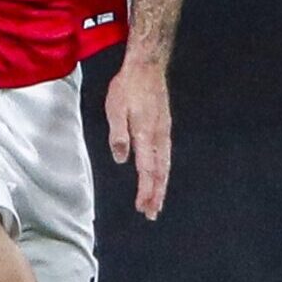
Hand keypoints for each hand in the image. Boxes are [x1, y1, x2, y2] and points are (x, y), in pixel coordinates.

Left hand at [106, 57, 171, 219]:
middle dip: (156, 195)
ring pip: (165, 165)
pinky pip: (166, 155)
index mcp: (145, 134)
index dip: (145, 191)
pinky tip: (160, 176)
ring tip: (157, 202)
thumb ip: (118, 135)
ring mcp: (164, 132)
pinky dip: (164, 171)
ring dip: (160, 186)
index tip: (142, 208)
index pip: (146, 170)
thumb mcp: (115, 109)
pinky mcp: (165, 127)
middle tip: (152, 214)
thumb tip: (121, 159)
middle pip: (159, 172)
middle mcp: (159, 136)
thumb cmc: (127, 87)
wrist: (147, 67)